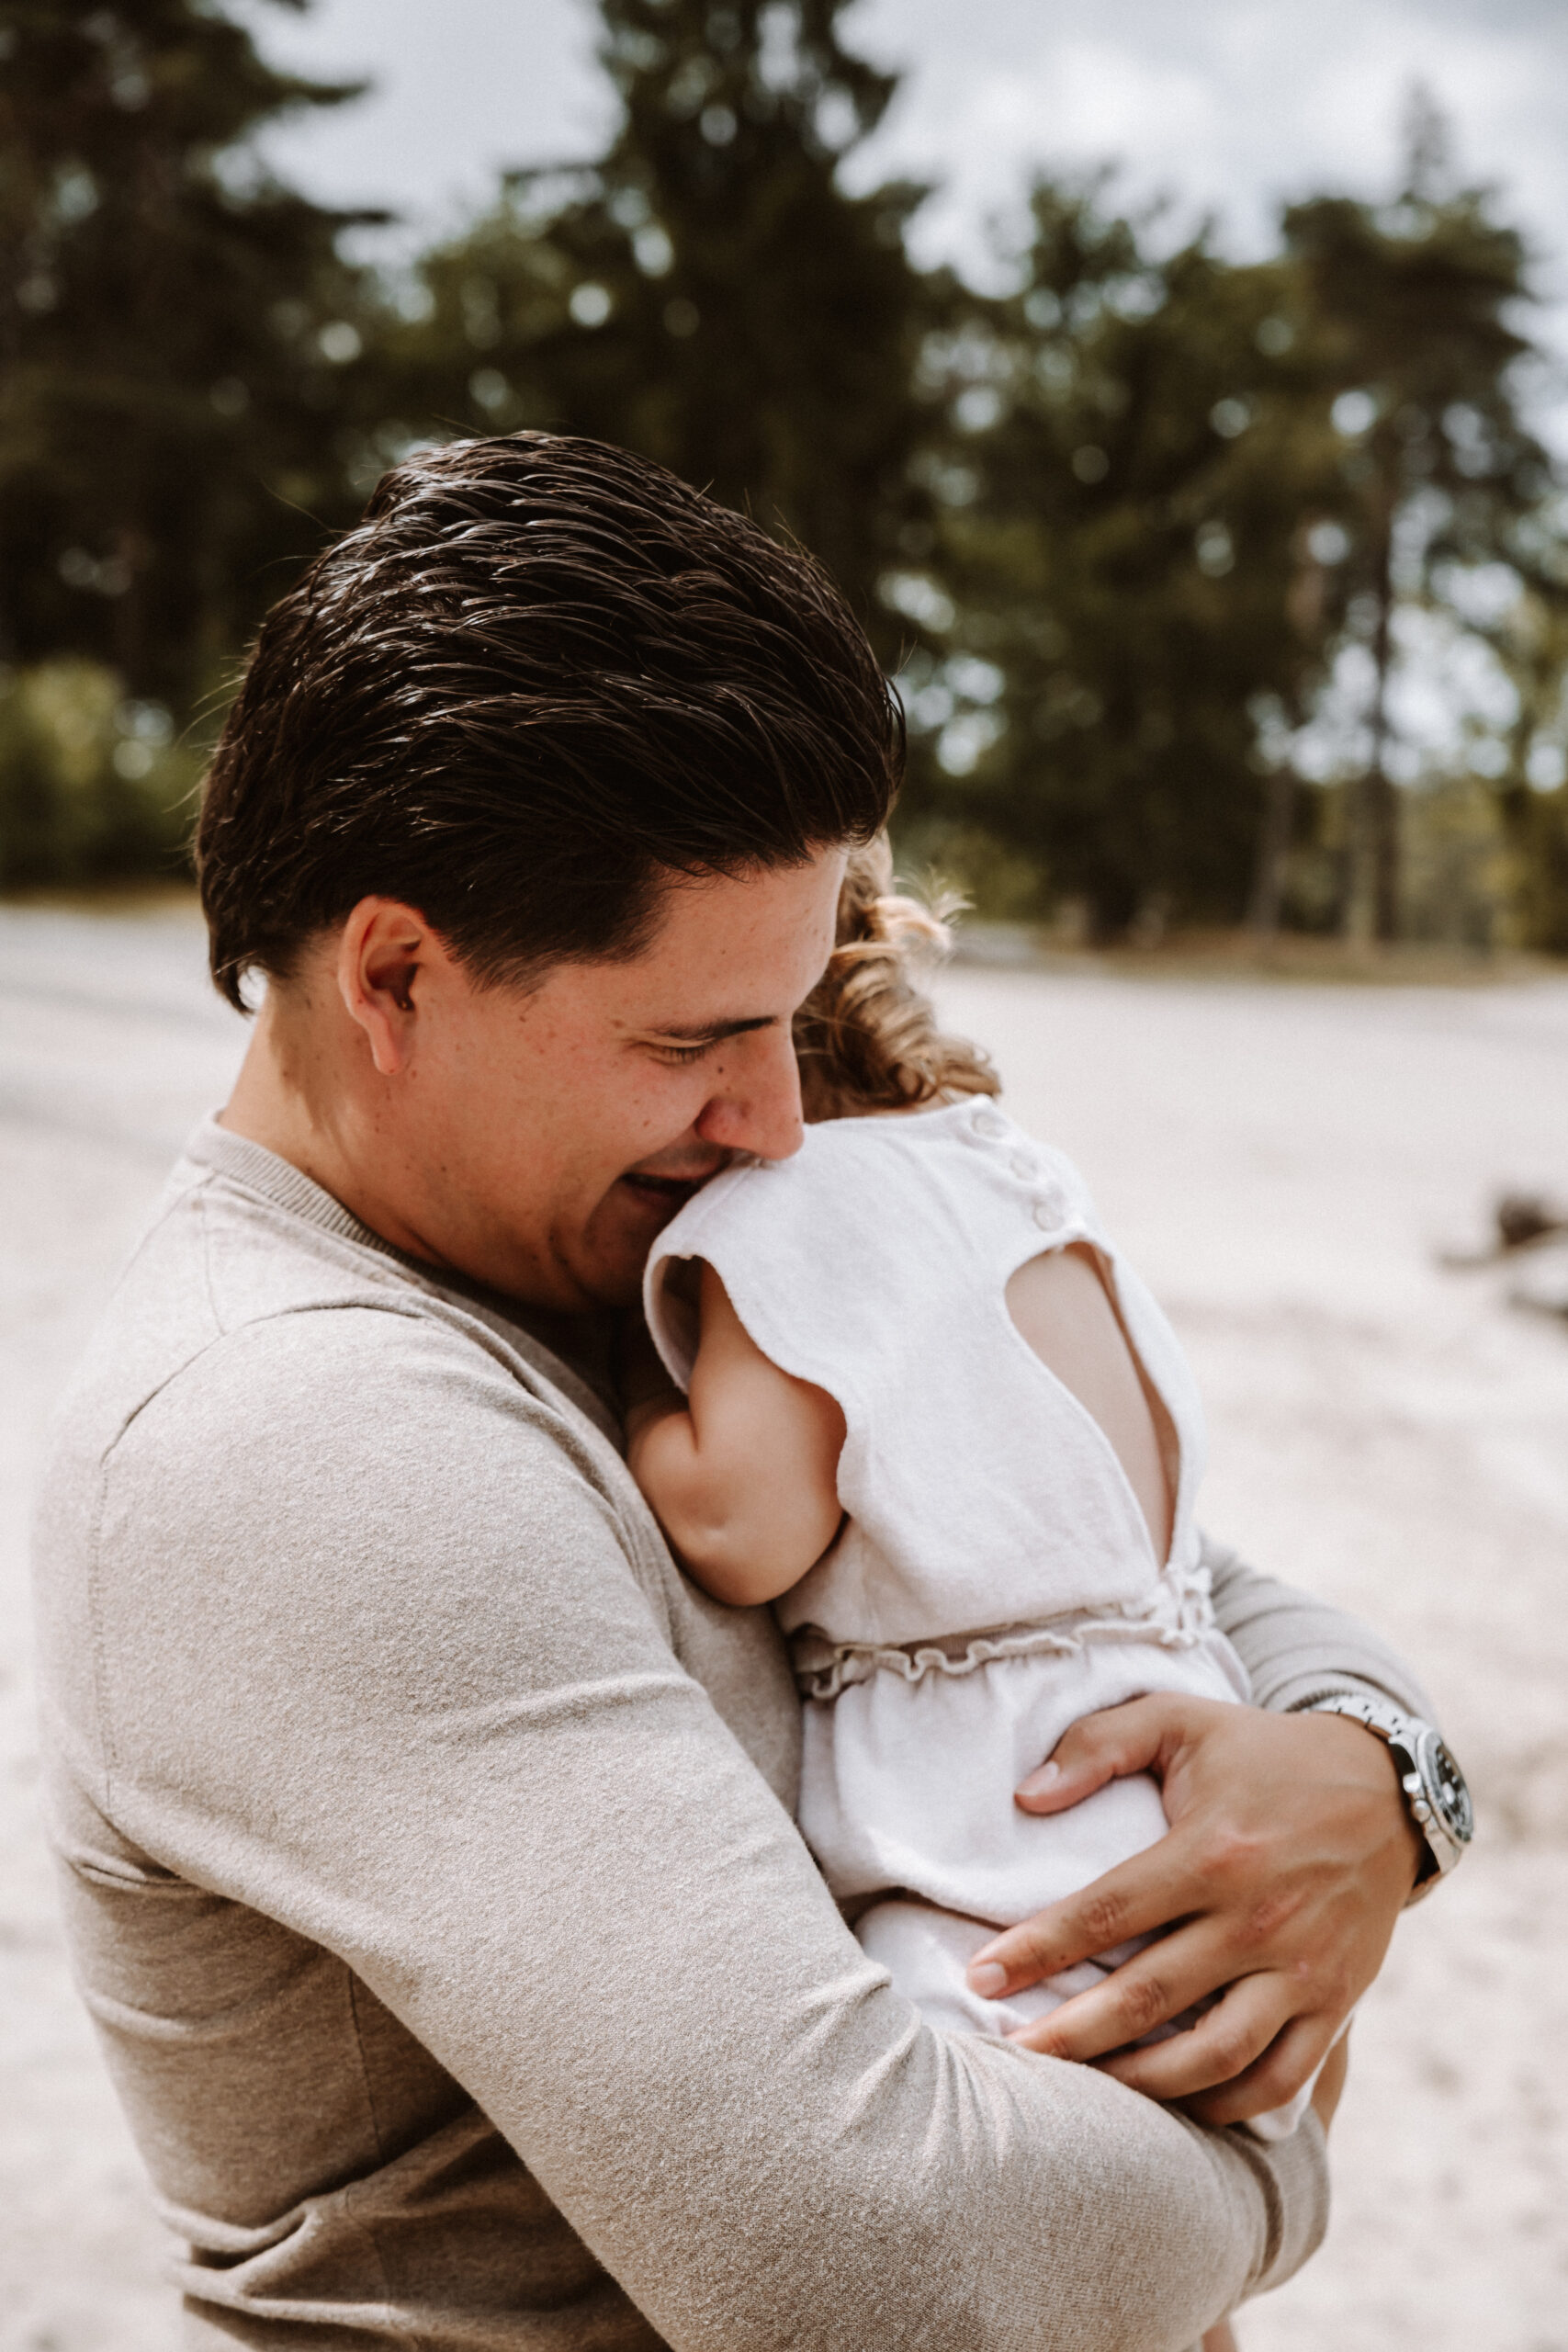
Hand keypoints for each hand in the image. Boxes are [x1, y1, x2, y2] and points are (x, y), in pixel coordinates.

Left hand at [965, 1695, 1419, 2125]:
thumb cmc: (1264, 1752)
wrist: (1389, 1788)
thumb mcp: (1181, 1719)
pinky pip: (1278, 2080)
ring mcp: (1301, 1969)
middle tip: (1010, 2057)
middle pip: (1146, 1998)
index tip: (982, 1977)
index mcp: (1212, 1850)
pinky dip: (1223, 2106)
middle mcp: (1257, 1917)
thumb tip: (1025, 1796)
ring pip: (1211, 2057)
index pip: (1107, 1911)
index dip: (1038, 1949)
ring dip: (1139, 2084)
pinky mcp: (1335, 2002)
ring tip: (1081, 2092)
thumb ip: (1098, 1744)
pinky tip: (1172, 2103)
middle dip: (1069, 2036)